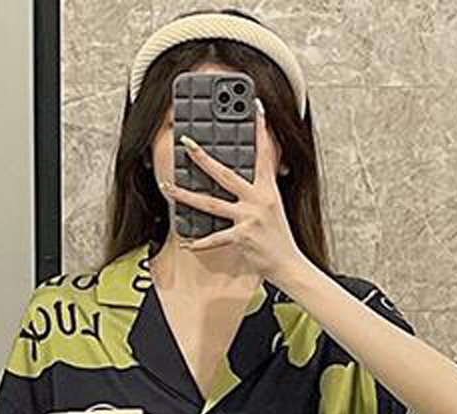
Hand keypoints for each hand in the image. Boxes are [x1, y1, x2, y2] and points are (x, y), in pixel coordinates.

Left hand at [163, 98, 303, 281]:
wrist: (288, 264)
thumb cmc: (278, 238)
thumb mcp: (273, 207)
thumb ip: (258, 191)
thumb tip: (242, 182)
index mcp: (267, 189)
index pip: (264, 153)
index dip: (261, 129)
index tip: (256, 107)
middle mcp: (258, 200)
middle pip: (225, 174)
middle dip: (203, 158)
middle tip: (187, 143)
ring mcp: (249, 218)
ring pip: (211, 203)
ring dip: (186, 195)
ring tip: (168, 188)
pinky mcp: (242, 237)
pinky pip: (215, 238)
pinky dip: (200, 243)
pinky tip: (187, 243)